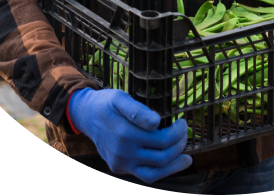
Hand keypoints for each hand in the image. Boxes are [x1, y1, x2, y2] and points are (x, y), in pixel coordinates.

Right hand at [68, 88, 191, 182]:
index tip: (183, 122)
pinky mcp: (119, 168)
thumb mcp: (120, 98)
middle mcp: (122, 152)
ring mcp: (120, 163)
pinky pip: (144, 175)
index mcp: (125, 133)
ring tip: (186, 157)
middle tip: (184, 132)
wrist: (87, 115)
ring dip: (173, 165)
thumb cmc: (106, 103)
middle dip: (178, 145)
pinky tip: (172, 163)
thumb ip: (138, 110)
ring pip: (153, 173)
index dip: (177, 132)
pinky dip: (161, 172)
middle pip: (161, 156)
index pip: (161, 140)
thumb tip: (156, 122)